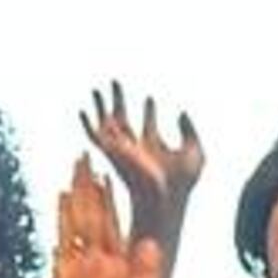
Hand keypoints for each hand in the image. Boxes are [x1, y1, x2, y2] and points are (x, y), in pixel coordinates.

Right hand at [48, 159, 168, 277]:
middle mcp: (101, 266)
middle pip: (96, 218)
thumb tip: (152, 244)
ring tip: (75, 168)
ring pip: (78, 224)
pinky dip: (61, 219)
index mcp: (123, 272)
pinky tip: (59, 198)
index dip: (114, 200)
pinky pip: (62, 242)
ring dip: (76, 196)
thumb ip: (147, 276)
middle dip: (92, 188)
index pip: (118, 226)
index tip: (112, 174)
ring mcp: (80, 271)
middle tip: (88, 157)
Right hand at [78, 83, 204, 253]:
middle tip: (115, 83)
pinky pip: (95, 137)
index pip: (148, 125)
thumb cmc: (181, 182)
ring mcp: (122, 149)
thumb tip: (182, 112)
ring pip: (106, 124)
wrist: (165, 195)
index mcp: (153, 147)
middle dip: (119, 100)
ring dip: (101, 106)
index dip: (149, 111)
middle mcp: (135, 147)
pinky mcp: (112, 152)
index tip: (150, 99)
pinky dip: (87, 124)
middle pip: (124, 120)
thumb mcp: (194, 151)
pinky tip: (83, 110)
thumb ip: (190, 130)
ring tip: (98, 88)